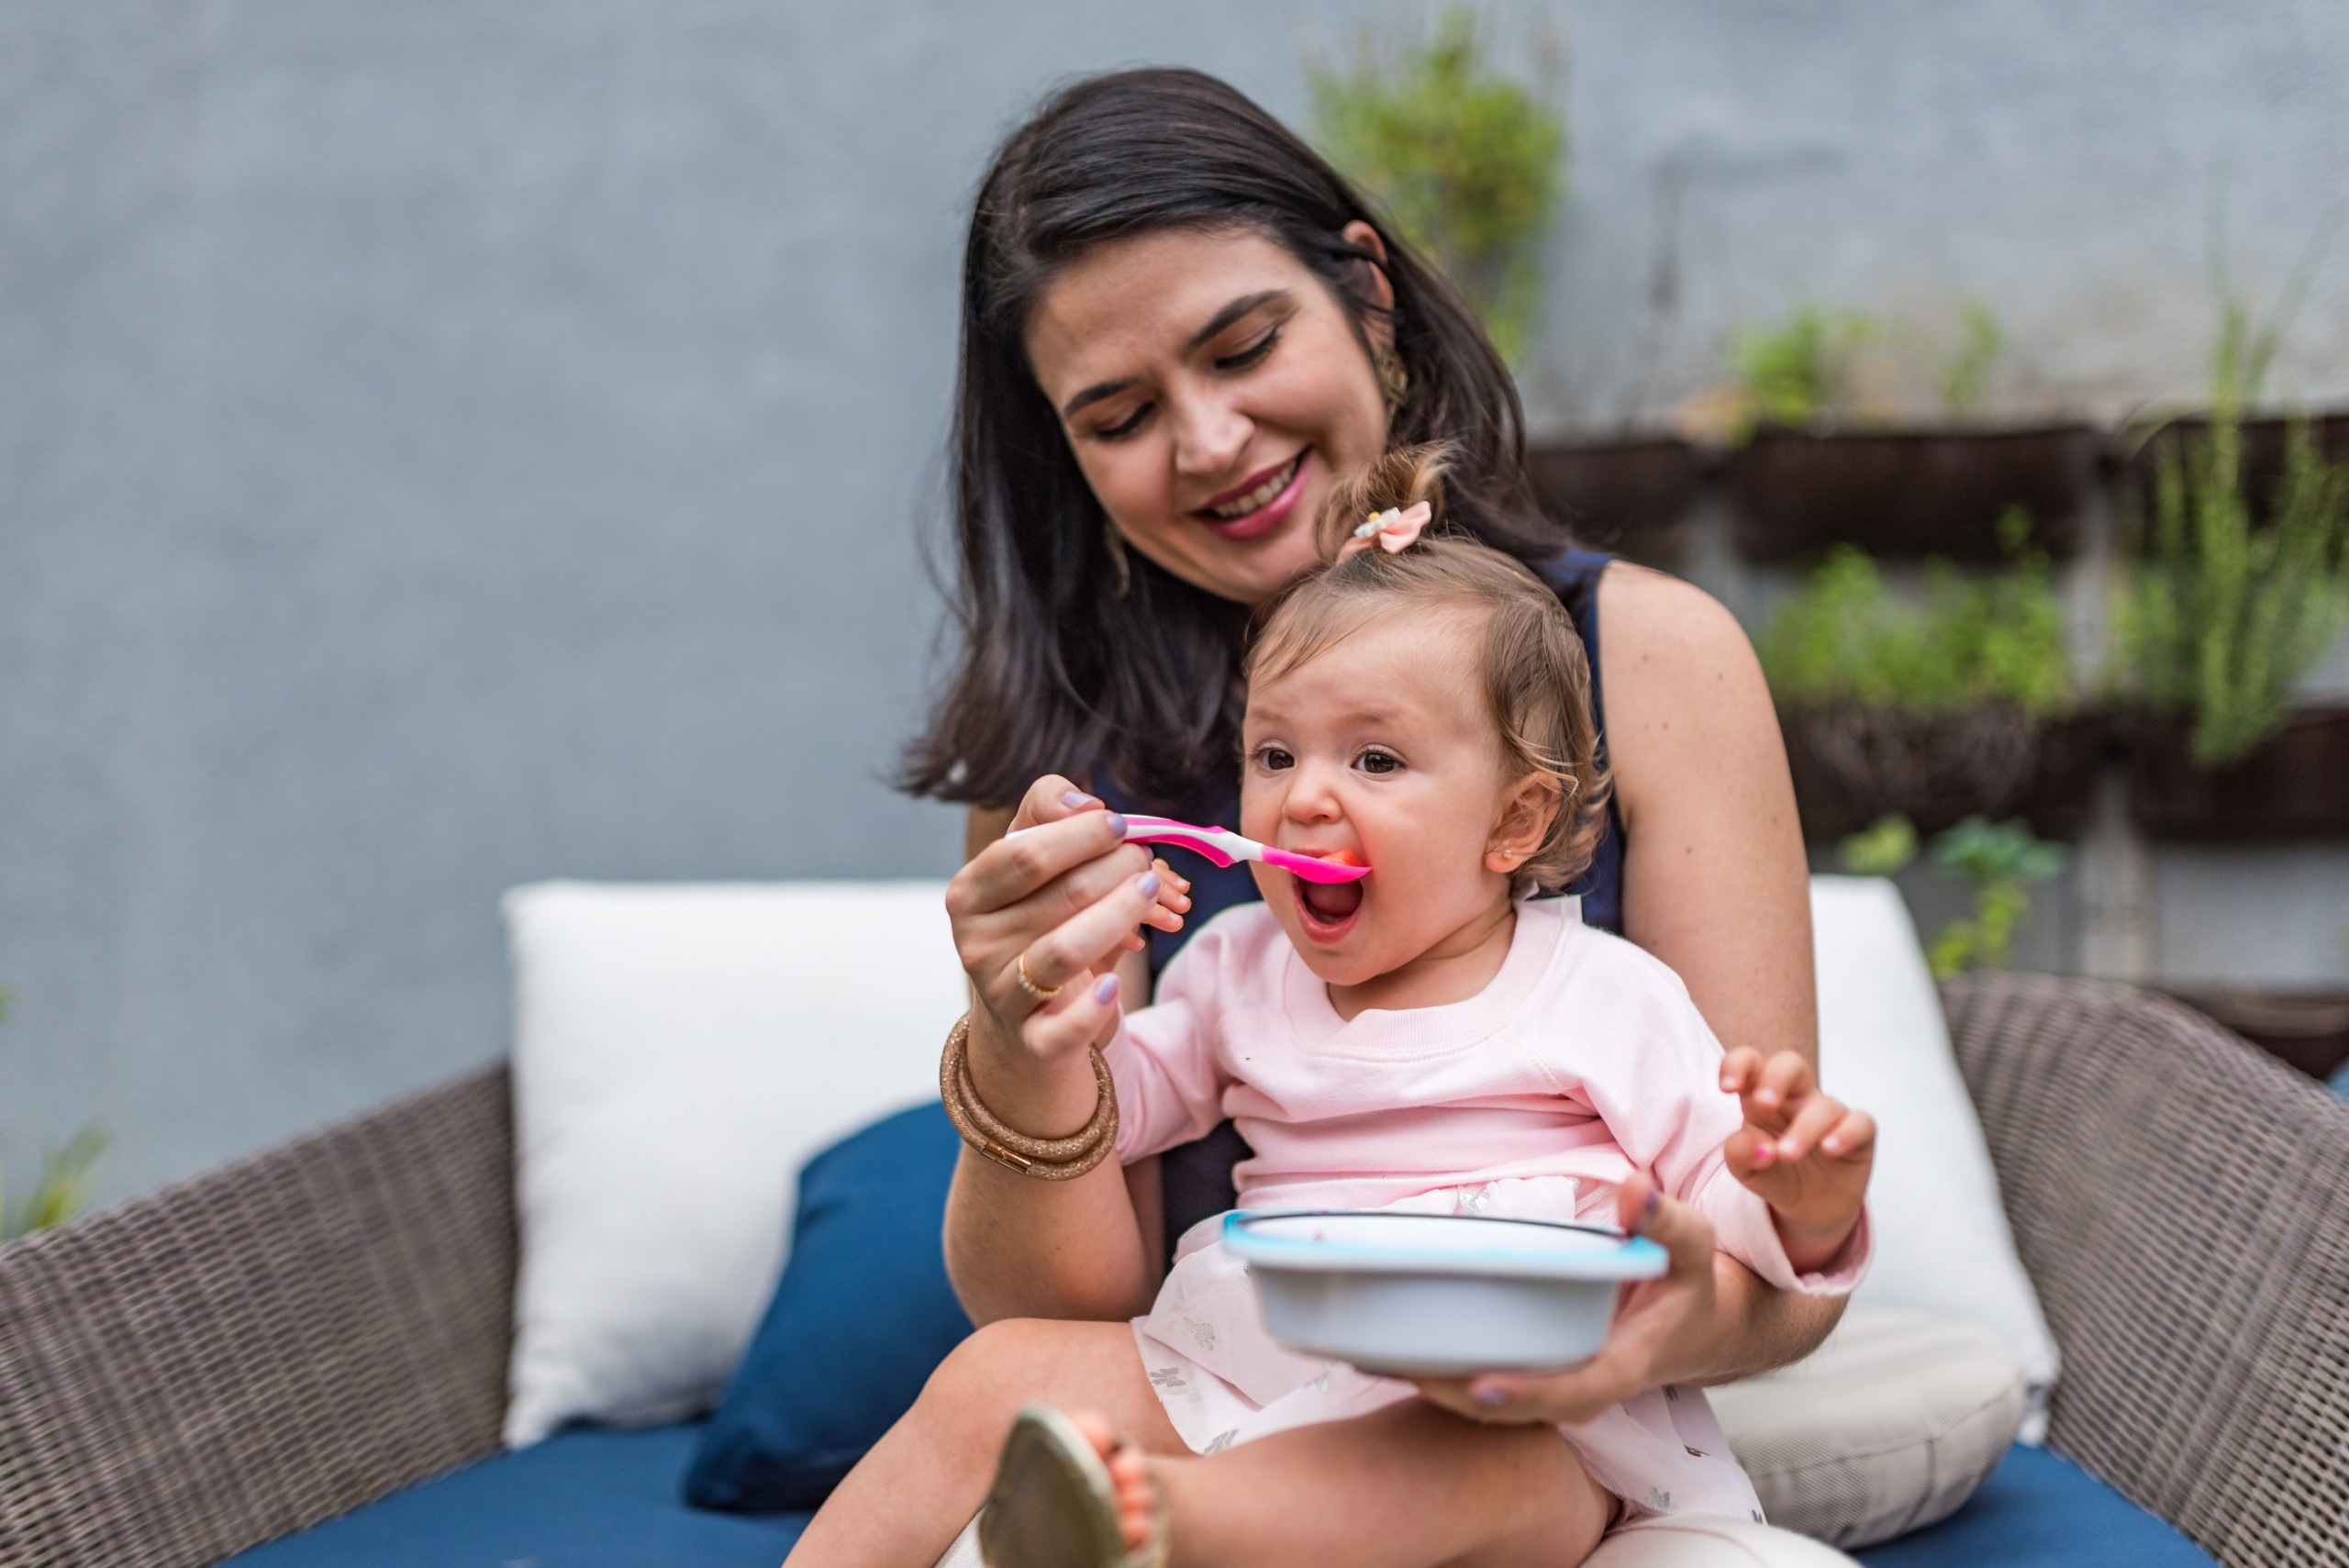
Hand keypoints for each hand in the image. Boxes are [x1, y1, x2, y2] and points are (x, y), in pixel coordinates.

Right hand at [944, 776, 1189, 1098]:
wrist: (1026, 1023)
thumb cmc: (1035, 923)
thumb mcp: (1029, 864)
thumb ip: (1048, 813)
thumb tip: (1084, 803)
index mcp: (970, 894)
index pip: (1025, 854)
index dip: (1081, 834)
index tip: (1120, 824)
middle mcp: (977, 944)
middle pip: (1061, 894)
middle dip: (1118, 867)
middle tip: (1147, 863)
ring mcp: (1002, 995)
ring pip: (1067, 950)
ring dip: (1122, 913)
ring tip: (1153, 891)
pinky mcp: (1033, 1040)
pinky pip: (1065, 1026)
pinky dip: (1093, 1005)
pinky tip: (1114, 983)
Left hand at [1410, 1173, 1718, 1425]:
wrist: (1691, 1327)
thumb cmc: (1686, 1285)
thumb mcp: (1691, 1248)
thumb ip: (1665, 1220)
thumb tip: (1636, 1188)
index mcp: (1623, 1366)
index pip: (1572, 1390)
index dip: (1526, 1393)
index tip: (1480, 1384)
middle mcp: (1583, 1390)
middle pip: (1516, 1410)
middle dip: (1458, 1395)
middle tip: (1402, 1365)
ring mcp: (1555, 1391)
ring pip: (1490, 1407)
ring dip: (1437, 1388)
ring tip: (1378, 1357)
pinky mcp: (1534, 1380)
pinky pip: (1483, 1389)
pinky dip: (1440, 1374)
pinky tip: (1388, 1351)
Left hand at [1719, 1047, 1873, 1272]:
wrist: (1810, 1207)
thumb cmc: (1774, 1174)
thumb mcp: (1747, 1170)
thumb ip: (1741, 1155)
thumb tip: (1760, 1148)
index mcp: (1761, 1098)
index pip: (1751, 1063)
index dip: (1737, 1064)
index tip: (1727, 1088)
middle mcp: (1796, 1099)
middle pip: (1791, 1063)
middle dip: (1776, 1077)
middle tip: (1764, 1104)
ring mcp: (1829, 1114)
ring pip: (1824, 1105)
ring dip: (1803, 1129)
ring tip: (1786, 1155)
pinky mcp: (1858, 1135)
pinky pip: (1860, 1123)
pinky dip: (1845, 1133)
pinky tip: (1829, 1149)